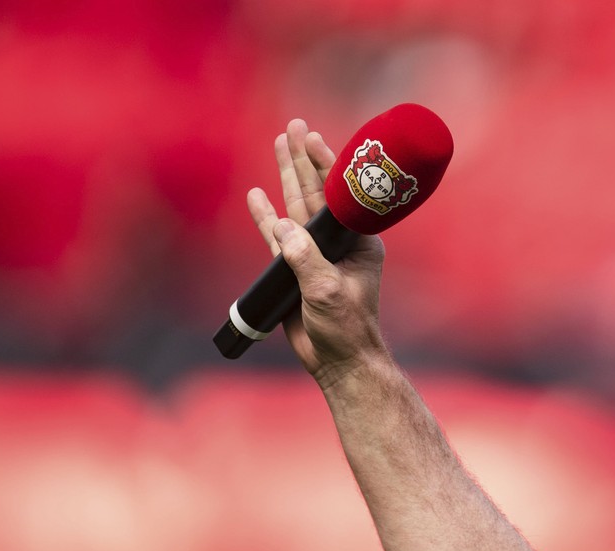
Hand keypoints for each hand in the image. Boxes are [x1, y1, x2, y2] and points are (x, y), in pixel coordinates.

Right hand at [246, 119, 388, 387]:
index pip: (338, 195)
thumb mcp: (328, 291)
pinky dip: (267, 216)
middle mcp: (338, 243)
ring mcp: (316, 254)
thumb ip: (305, 259)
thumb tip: (282, 230)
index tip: (311, 137)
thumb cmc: (346, 328)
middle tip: (293, 125)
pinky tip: (257, 195)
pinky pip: (277, 236)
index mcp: (358, 243)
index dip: (323, 164)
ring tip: (278, 143)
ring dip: (285, 178)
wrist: (339, 361)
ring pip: (296, 208)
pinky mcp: (295, 269)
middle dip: (303, 159)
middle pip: (315, 192)